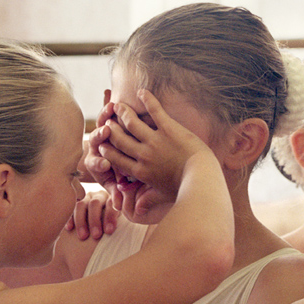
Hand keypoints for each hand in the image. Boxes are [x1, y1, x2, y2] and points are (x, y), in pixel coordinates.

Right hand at [65, 190, 119, 239]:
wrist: (102, 216)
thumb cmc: (111, 221)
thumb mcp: (117, 219)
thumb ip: (117, 220)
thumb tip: (117, 231)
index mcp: (111, 198)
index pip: (110, 204)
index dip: (109, 217)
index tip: (109, 231)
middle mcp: (98, 195)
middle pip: (94, 204)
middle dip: (95, 220)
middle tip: (96, 235)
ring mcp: (85, 198)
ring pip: (81, 205)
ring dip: (81, 221)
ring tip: (83, 236)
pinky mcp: (75, 202)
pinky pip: (70, 209)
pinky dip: (70, 218)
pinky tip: (69, 228)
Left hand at [84, 102, 122, 209]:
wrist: (105, 162)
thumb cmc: (113, 177)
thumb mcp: (114, 186)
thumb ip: (116, 194)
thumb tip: (120, 207)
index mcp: (96, 164)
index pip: (96, 164)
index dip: (99, 163)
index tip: (105, 163)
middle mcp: (94, 149)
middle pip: (95, 141)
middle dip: (99, 136)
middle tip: (105, 131)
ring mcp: (97, 136)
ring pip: (99, 124)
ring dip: (103, 116)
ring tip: (110, 107)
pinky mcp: (103, 124)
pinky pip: (104, 114)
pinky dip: (106, 104)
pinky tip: (108, 93)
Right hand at [99, 90, 208, 215]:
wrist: (202, 177)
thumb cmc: (184, 189)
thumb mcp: (162, 196)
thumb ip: (147, 201)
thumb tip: (135, 212)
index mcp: (140, 171)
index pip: (115, 158)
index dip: (105, 149)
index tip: (101, 142)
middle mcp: (143, 154)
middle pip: (119, 138)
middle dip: (110, 128)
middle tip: (106, 120)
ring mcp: (155, 140)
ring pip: (131, 122)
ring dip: (123, 112)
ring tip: (118, 105)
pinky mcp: (169, 128)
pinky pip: (155, 111)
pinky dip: (148, 100)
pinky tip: (142, 91)